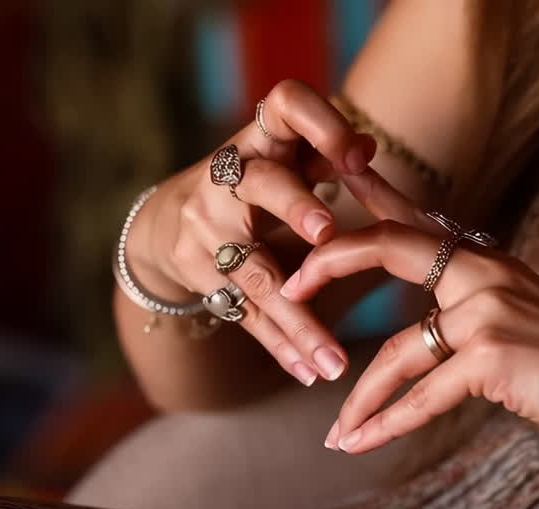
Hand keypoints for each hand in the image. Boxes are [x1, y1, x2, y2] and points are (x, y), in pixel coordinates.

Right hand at [132, 79, 378, 385]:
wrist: (168, 219)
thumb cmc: (256, 184)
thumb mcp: (283, 161)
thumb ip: (326, 156)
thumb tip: (370, 150)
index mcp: (261, 139)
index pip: (286, 106)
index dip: (321, 124)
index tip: (357, 156)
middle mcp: (227, 177)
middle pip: (262, 186)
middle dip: (295, 206)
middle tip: (327, 232)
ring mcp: (205, 227)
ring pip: (258, 274)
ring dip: (299, 319)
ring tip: (334, 361)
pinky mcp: (196, 270)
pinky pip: (246, 313)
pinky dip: (281, 345)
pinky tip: (310, 371)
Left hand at [280, 169, 538, 458]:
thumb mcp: (527, 325)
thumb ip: (476, 316)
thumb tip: (432, 331)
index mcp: (492, 264)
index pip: (421, 222)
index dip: (373, 195)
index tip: (331, 176)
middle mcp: (487, 274)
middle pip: (392, 247)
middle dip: (332, 262)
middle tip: (290, 286)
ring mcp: (490, 311)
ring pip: (397, 351)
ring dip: (360, 399)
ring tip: (336, 433)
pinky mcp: (493, 356)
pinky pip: (422, 395)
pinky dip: (386, 424)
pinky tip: (358, 444)